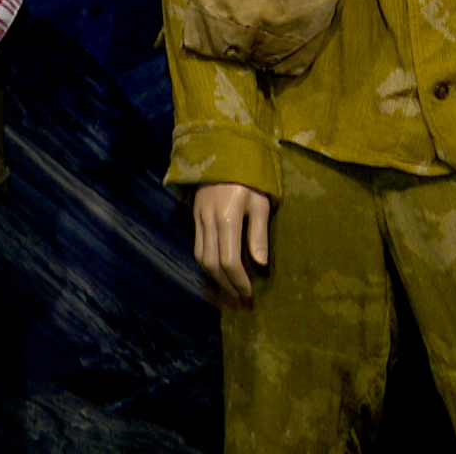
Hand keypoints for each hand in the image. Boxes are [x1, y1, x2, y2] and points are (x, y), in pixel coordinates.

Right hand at [192, 183, 271, 301]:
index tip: (249, 294)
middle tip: (239, 301)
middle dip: (226, 285)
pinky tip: (218, 271)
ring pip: (200, 256)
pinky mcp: (194, 216)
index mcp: (227, 219)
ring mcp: (198, 218)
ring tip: (229, 291)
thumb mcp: (261, 203)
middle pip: (211, 263)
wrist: (223, 153)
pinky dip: (206, 263)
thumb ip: (259, 234)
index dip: (239, 280)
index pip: (229, 260)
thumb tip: (259, 264)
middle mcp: (208, 221)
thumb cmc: (250, 179)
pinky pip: (197, 246)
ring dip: (214, 277)